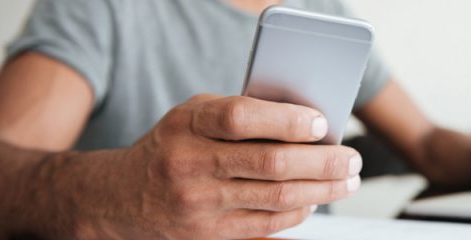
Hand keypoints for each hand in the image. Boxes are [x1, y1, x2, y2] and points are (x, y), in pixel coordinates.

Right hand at [75, 94, 362, 238]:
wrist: (118, 198)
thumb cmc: (171, 146)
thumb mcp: (192, 116)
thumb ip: (239, 113)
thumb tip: (305, 121)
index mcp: (188, 124)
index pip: (241, 118)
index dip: (286, 120)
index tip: (321, 122)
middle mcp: (190, 163)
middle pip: (271, 163)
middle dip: (323, 162)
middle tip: (351, 158)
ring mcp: (199, 203)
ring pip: (277, 197)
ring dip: (322, 189)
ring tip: (346, 180)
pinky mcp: (209, 234)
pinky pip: (267, 224)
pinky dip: (299, 211)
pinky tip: (316, 199)